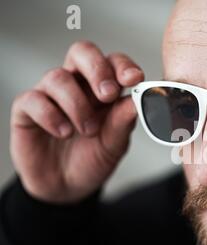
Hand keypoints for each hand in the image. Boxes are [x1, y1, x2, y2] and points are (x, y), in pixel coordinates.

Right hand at [10, 41, 143, 202]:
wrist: (67, 187)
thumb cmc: (93, 159)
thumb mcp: (115, 144)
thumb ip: (123, 122)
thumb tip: (137, 101)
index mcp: (104, 89)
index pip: (113, 62)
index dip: (123, 65)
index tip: (134, 78)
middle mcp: (77, 86)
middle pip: (82, 52)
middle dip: (97, 69)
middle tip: (108, 95)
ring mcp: (50, 95)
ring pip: (58, 77)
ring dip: (77, 104)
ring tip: (87, 130)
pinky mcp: (27, 111)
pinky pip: (33, 99)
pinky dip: (51, 115)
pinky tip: (64, 132)